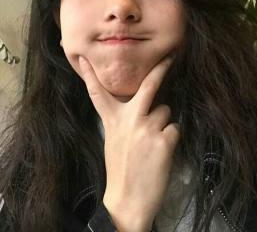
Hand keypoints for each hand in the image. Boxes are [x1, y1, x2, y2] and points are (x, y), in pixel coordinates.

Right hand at [78, 56, 180, 230]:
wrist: (128, 200)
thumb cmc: (121, 168)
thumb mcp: (114, 139)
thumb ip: (123, 119)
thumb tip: (143, 104)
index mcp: (113, 120)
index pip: (98, 93)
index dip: (90, 74)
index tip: (82, 58)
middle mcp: (130, 119)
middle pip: (149, 86)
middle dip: (161, 68)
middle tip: (171, 56)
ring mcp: (147, 128)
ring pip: (166, 111)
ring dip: (163, 123)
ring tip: (153, 142)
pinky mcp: (164, 141)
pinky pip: (174, 128)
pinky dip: (171, 138)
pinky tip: (161, 152)